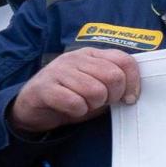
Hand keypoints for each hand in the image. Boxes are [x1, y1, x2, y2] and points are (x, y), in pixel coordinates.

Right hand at [11, 46, 142, 131]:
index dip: (133, 83)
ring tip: (82, 104)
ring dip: (93, 105)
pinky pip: (75, 102)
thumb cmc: (70, 97)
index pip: (125, 61)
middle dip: (112, 97)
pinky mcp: (45, 87)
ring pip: (95, 91)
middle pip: (114, 77)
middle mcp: (76, 58)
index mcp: (92, 54)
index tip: (128, 99)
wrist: (32, 108)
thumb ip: (114, 84)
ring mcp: (59, 70)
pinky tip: (69, 109)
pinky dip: (77, 111)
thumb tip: (132, 94)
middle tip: (99, 103)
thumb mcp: (97, 88)